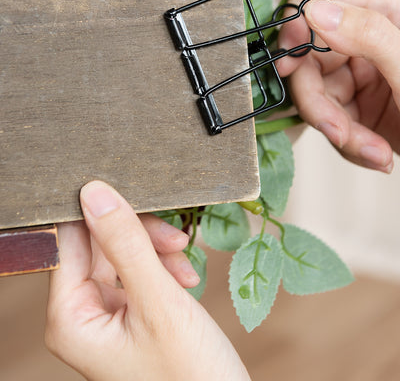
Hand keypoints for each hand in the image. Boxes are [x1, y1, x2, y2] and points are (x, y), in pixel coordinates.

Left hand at [45, 181, 249, 380]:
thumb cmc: (189, 376)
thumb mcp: (158, 303)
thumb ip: (125, 244)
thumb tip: (95, 193)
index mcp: (70, 318)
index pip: (69, 242)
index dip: (97, 212)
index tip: (130, 191)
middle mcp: (81, 314)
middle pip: (98, 243)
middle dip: (139, 236)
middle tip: (175, 238)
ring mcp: (106, 312)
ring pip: (122, 252)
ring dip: (157, 251)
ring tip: (185, 267)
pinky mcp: (130, 311)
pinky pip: (140, 269)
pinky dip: (165, 266)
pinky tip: (186, 279)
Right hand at [278, 0, 399, 172]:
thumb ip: (369, 34)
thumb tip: (315, 8)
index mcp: (387, 9)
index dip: (296, 23)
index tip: (288, 60)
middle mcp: (368, 37)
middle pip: (308, 56)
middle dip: (319, 100)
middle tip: (336, 129)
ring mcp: (362, 73)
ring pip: (317, 95)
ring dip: (340, 132)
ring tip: (374, 153)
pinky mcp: (360, 107)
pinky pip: (333, 122)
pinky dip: (350, 145)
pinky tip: (379, 156)